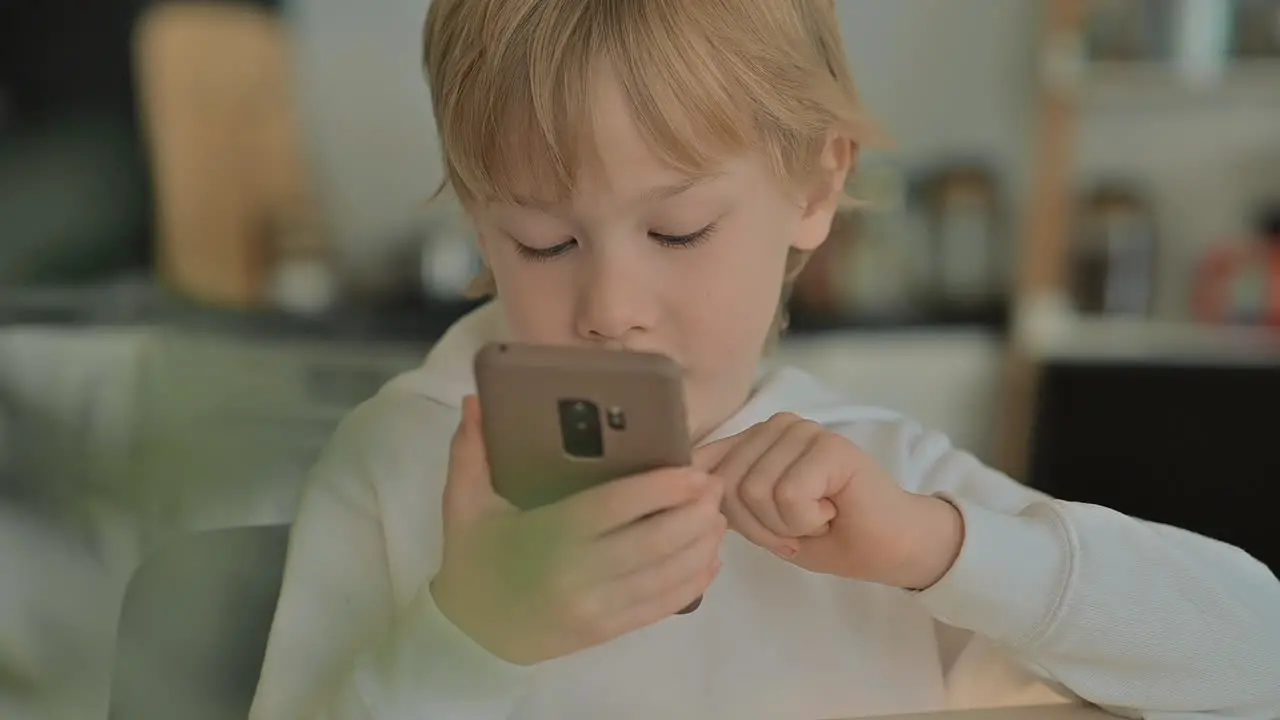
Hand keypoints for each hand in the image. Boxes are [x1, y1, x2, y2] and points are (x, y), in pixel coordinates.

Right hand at [429, 396, 725, 665]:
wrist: (470, 634)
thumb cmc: (473, 559)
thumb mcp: (464, 503)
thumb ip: (472, 450)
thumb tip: (475, 399)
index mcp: (549, 534)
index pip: (617, 507)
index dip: (662, 488)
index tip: (694, 470)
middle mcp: (579, 573)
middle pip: (654, 542)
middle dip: (696, 514)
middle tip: (716, 487)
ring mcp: (597, 607)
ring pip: (666, 575)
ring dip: (702, 546)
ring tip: (719, 517)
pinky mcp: (608, 631)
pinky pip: (662, 607)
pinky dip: (694, 582)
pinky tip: (711, 559)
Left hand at [694, 413, 962, 589]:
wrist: (891, 548)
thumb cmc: (828, 535)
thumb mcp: (762, 520)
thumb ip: (726, 496)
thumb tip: (683, 481)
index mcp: (754, 439)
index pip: (702, 469)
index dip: (727, 514)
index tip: (768, 529)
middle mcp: (775, 425)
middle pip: (725, 487)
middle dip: (759, 527)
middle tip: (800, 526)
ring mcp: (803, 431)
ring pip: (754, 492)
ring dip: (785, 526)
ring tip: (818, 517)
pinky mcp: (828, 445)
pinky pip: (788, 495)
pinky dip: (807, 522)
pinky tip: (833, 512)